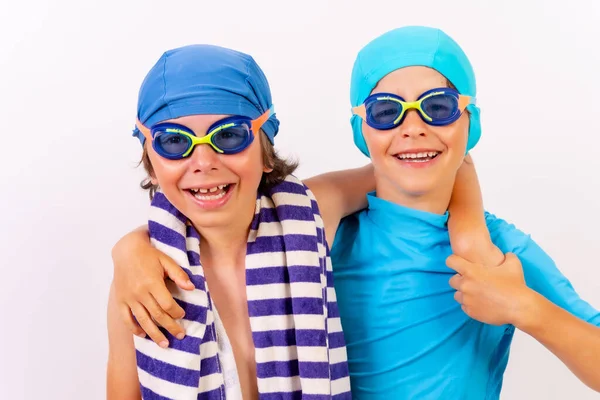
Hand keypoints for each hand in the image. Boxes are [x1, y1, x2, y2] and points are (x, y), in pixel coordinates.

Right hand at [111, 226, 193, 346]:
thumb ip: (179, 274)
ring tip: (164, 344)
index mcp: (152, 283)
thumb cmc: (149, 255)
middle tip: (180, 335)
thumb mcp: (166, 260)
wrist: (126, 250)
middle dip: (170, 327)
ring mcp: (129, 298)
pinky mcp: (121, 300)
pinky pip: (127, 318)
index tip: (182, 315)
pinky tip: (143, 335)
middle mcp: (139, 293)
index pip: (167, 305)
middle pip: (157, 315)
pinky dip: (134, 328)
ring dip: (154, 334)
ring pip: (142, 321)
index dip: (176, 312)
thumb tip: (192, 288)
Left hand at [447, 252, 531, 325]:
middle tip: (472, 281)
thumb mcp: (512, 264)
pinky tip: (480, 302)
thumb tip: (506, 254)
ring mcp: (467, 299)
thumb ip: (506, 256)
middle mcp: (466, 285)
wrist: (519, 307)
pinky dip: (470, 304)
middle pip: (452, 280)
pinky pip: (464, 306)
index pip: (451, 261)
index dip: (454, 261)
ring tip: (476, 293)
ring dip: (464, 293)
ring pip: (457, 295)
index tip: (460, 264)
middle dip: (460, 280)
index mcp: (471, 271)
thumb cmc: (515, 284)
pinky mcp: (471, 311)